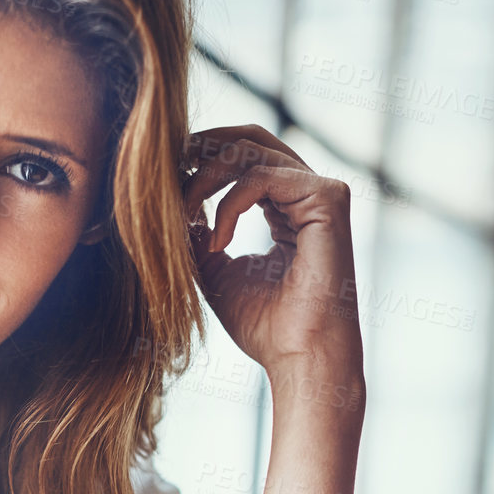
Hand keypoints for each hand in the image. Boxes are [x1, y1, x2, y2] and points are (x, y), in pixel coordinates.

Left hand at [181, 124, 365, 404]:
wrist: (299, 356)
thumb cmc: (264, 325)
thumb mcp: (214, 272)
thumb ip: (197, 235)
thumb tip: (172, 204)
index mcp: (285, 207)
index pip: (242, 159)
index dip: (200, 163)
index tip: (164, 187)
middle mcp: (305, 193)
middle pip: (249, 138)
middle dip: (202, 148)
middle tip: (167, 171)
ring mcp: (320, 192)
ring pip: (252, 151)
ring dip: (205, 179)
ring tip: (183, 217)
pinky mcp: (328, 197)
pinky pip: (263, 176)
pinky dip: (229, 203)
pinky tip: (217, 241)